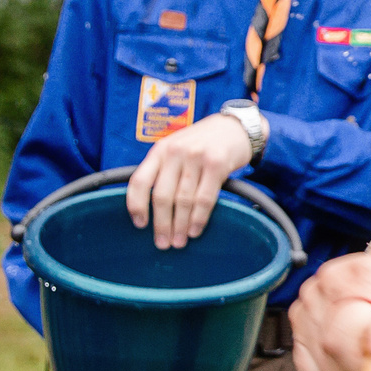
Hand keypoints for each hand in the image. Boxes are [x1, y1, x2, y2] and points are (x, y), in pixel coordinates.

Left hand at [124, 114, 254, 249]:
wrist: (234, 127)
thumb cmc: (203, 143)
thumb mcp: (177, 148)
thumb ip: (164, 169)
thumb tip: (152, 208)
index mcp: (160, 150)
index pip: (139, 180)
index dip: (136, 205)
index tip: (140, 224)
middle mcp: (175, 152)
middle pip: (162, 196)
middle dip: (161, 224)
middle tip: (163, 243)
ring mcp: (196, 156)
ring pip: (183, 200)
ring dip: (180, 226)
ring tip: (179, 242)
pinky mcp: (216, 163)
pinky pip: (204, 198)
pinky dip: (198, 218)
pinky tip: (195, 230)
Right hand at [289, 243, 370, 370]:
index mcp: (362, 276)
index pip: (345, 339)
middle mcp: (328, 282)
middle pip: (329, 351)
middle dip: (363, 367)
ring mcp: (310, 297)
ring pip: (316, 363)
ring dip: (348, 370)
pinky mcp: (301, 314)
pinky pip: (306, 364)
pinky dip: (330, 369)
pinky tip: (354, 353)